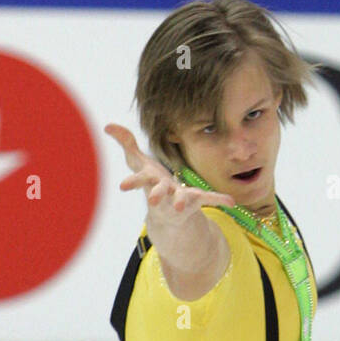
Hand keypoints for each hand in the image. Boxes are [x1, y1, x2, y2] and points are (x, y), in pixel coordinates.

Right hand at [104, 123, 234, 225]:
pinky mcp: (195, 201)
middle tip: (153, 199)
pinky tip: (232, 202)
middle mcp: (164, 194)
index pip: (140, 180)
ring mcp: (179, 199)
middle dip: (156, 194)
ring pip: (180, 200)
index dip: (132, 182)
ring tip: (180, 206)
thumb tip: (107, 125)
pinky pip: (209, 199)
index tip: (122, 186)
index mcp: (151, 183)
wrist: (167, 215)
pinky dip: (220, 199)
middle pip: (159, 193)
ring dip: (181, 201)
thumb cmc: (152, 184)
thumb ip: (126, 143)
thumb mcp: (138, 162)